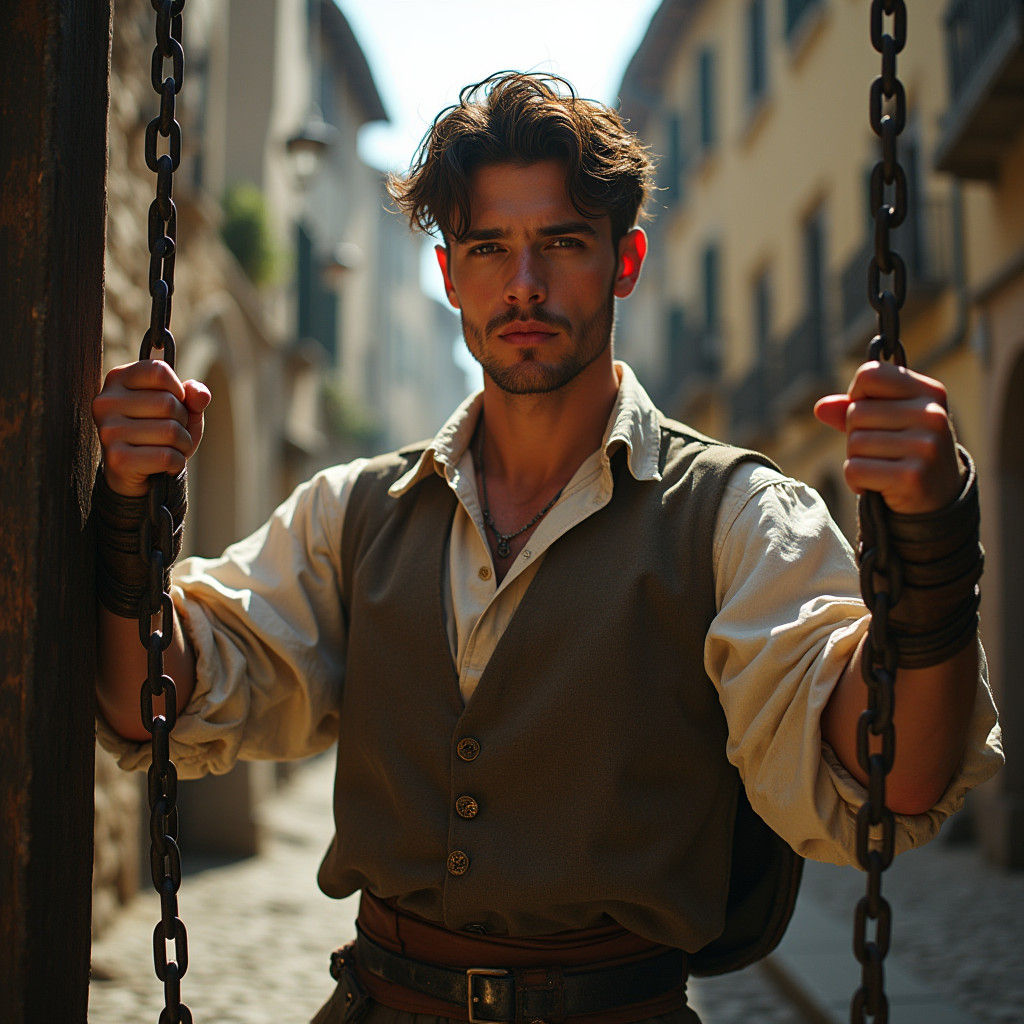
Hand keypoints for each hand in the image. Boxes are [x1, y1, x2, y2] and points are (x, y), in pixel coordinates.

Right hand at [92, 360, 210, 496]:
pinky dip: (177, 463)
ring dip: (182, 445)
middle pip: (168, 403)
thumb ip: (193, 396)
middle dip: (183, 422)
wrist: (138, 474)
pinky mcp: (117, 458)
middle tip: (171, 433)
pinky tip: (165, 465)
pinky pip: (167, 457)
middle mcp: (106, 401)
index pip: (159, 371)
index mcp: (118, 379)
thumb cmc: (160, 433)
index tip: (173, 404)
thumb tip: (201, 394)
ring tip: (170, 449)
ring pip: (170, 431)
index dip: (178, 390)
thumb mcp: (182, 409)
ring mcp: (108, 430)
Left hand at [814, 361, 964, 514]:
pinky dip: (855, 481)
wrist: (937, 499)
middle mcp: (932, 414)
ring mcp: (926, 445)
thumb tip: (820, 408)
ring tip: (882, 467)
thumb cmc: (905, 451)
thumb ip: (852, 408)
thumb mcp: (887, 421)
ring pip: (854, 442)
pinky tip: (877, 486)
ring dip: (856, 459)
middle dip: (855, 434)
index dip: (856, 396)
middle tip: (881, 451)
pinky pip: (854, 470)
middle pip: (855, 412)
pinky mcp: (912, 476)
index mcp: (929, 392)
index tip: (871, 414)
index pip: (869, 374)